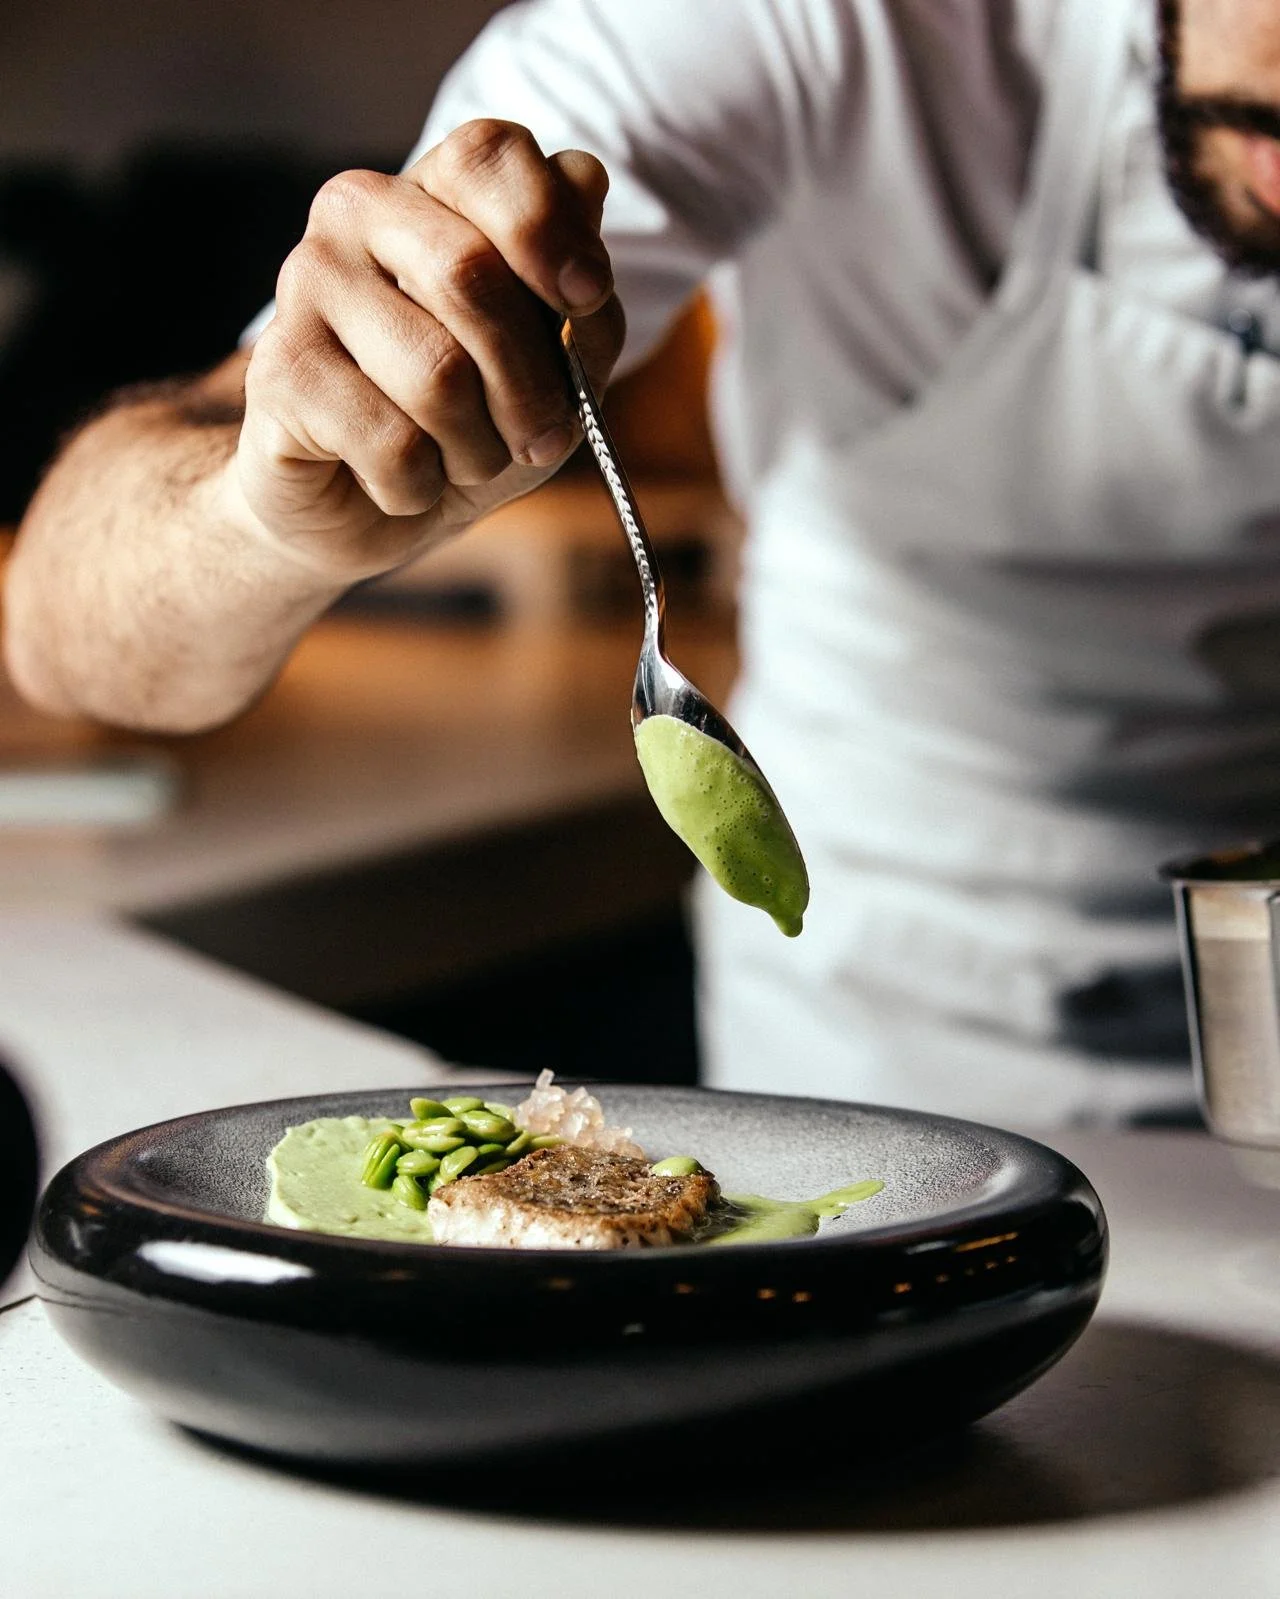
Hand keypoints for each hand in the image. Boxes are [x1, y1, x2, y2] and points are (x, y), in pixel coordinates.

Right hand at [228, 120, 624, 580]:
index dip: (550, 227)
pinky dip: (423, 486)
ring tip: (465, 460)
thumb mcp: (559, 370)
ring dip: (479, 450)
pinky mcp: (277, 372)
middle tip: (541, 437)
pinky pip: (395, 445)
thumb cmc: (470, 424)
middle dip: (531, 384)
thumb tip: (586, 190)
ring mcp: (305, 284)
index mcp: (432, 190)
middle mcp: (357, 214)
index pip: (488, 156)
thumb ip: (587, 298)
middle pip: (469, 275)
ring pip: (438, 375)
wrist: (365, 510)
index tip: (586, 297)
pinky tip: (406, 481)